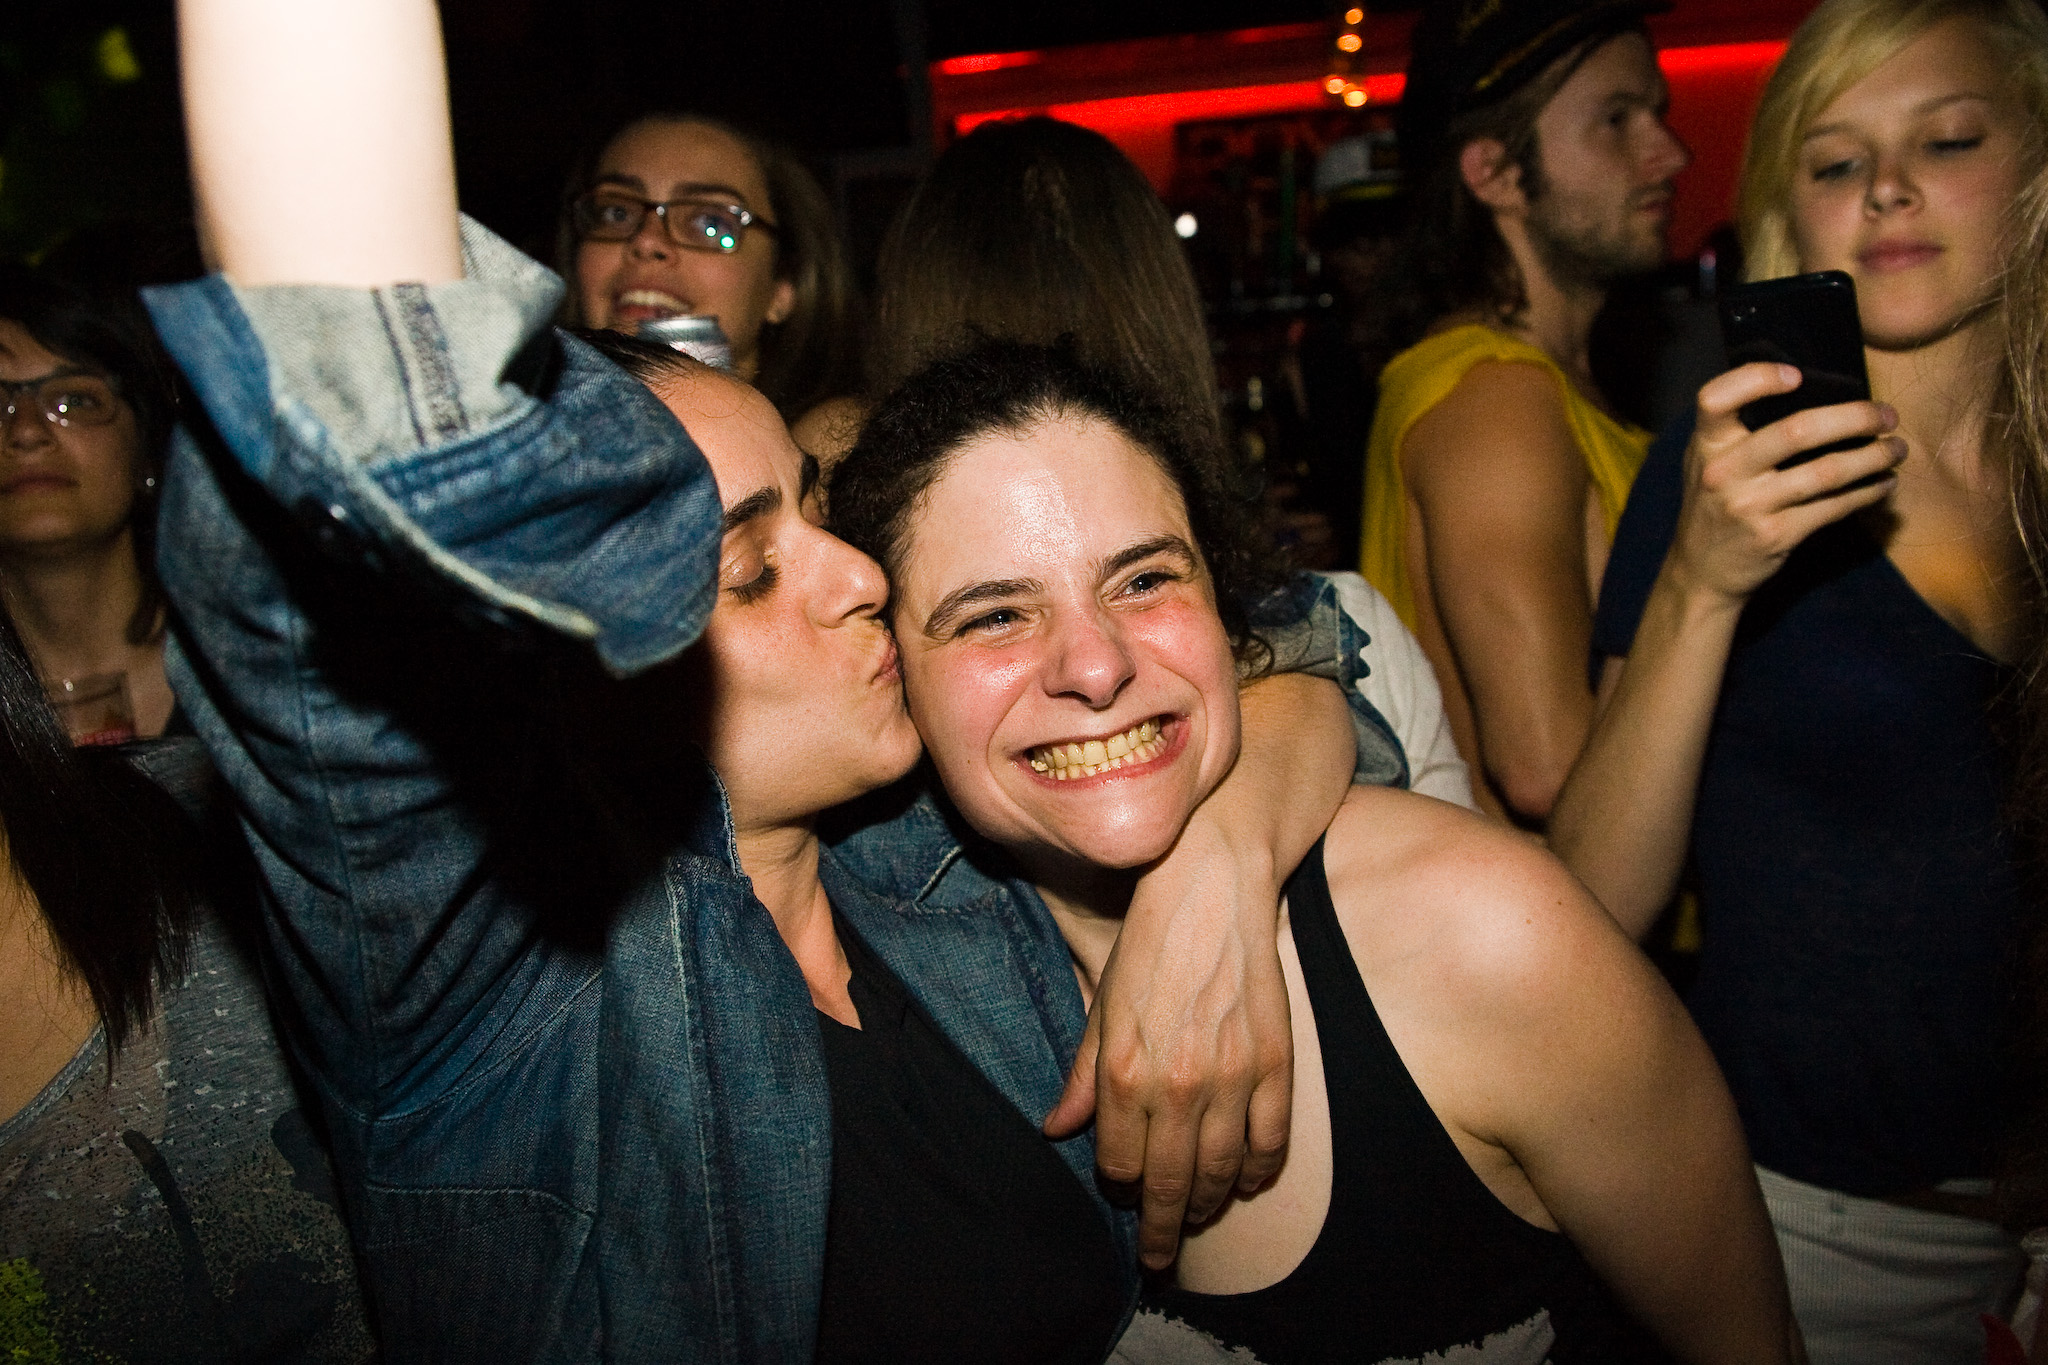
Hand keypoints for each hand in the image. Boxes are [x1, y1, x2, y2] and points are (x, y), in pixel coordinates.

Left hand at [1043, 823, 1292, 1268]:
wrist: (1211, 888)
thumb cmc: (1148, 943)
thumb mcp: (1100, 1006)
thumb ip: (1083, 1075)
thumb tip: (1057, 1130)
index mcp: (1124, 1072)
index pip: (1119, 1163)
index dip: (1119, 1186)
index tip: (1123, 1196)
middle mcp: (1176, 1084)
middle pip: (1170, 1184)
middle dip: (1163, 1231)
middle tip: (1160, 1259)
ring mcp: (1231, 1077)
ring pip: (1222, 1172)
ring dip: (1211, 1206)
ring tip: (1201, 1219)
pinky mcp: (1275, 1062)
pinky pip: (1271, 1141)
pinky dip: (1260, 1171)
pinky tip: (1249, 1183)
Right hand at [1668, 363, 1903, 604]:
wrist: (1701, 572)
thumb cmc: (1715, 504)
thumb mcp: (1709, 461)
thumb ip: (1740, 430)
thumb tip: (1818, 392)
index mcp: (1706, 445)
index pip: (1716, 398)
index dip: (1756, 379)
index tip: (1798, 376)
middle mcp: (1723, 472)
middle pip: (1797, 431)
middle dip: (1855, 418)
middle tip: (1887, 416)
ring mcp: (1748, 506)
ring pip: (1826, 472)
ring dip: (1873, 457)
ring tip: (1897, 449)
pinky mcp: (1775, 535)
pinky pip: (1833, 507)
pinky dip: (1867, 492)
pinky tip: (1883, 484)